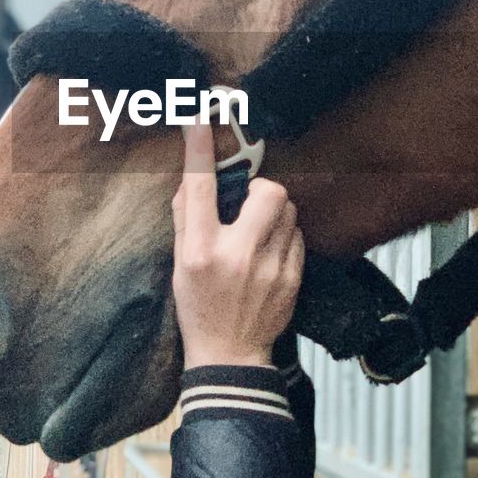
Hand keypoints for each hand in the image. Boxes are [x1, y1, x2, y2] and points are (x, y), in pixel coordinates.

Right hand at [171, 121, 304, 369]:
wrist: (229, 356)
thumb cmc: (199, 308)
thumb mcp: (179, 265)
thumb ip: (186, 220)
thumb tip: (192, 181)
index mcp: (200, 250)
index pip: (201, 188)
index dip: (200, 150)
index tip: (201, 121)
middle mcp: (237, 255)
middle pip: (269, 192)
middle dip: (261, 189)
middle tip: (248, 204)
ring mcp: (270, 267)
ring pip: (289, 211)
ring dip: (275, 214)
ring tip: (258, 234)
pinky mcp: (293, 278)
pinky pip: (298, 236)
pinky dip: (285, 237)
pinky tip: (270, 256)